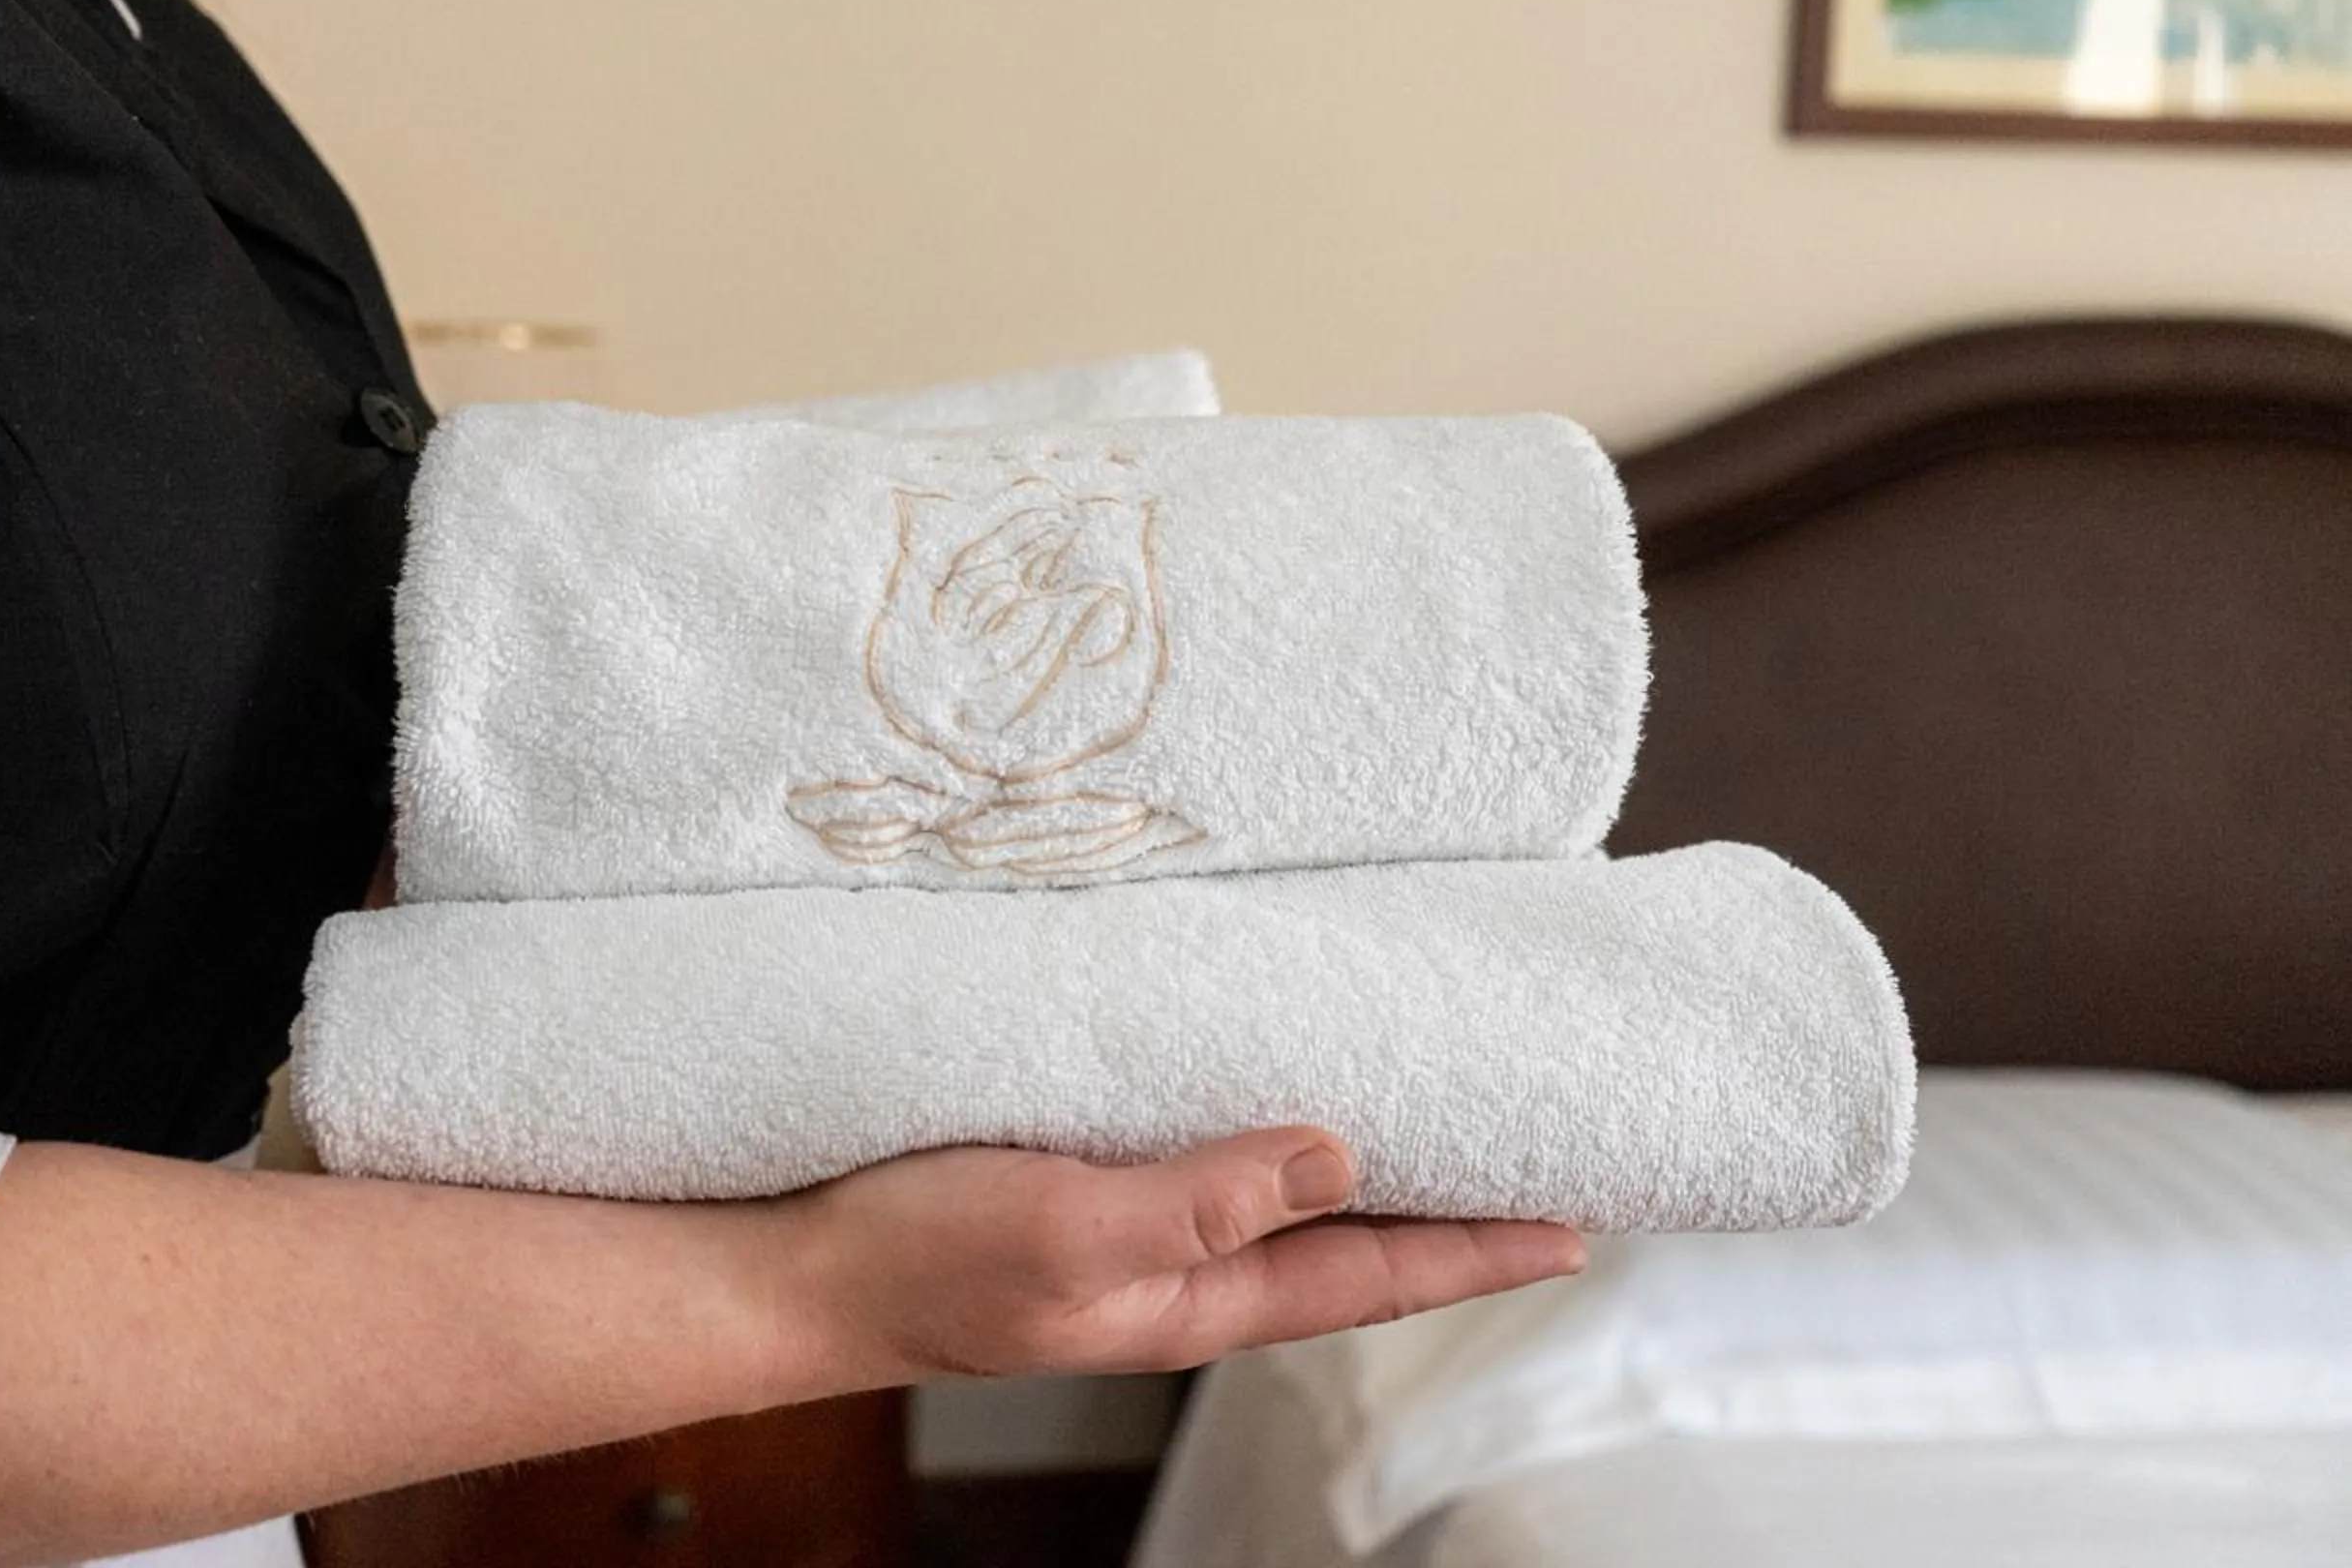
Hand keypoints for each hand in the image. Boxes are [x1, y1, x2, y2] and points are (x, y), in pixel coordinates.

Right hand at [776, 1129, 1585, 1384]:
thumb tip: (1338, 1153)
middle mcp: (1179, 1262)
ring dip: (1362, 1154)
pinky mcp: (1077, 1164)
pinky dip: (1260, 1112)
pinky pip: (1202, 1142)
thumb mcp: (1065, 1232)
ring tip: (1437, 1105)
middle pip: (1345, 1236)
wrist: (787, 1257)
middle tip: (1536, 1150)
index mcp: (1193, 1297)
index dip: (1478, 1249)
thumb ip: (1200, 1200)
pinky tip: (1267, 1072)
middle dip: (1444, 1200)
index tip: (1581, 1221)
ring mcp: (1128, 1217)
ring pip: (1279, 1188)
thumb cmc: (913, 1258)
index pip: (1371, 1274)